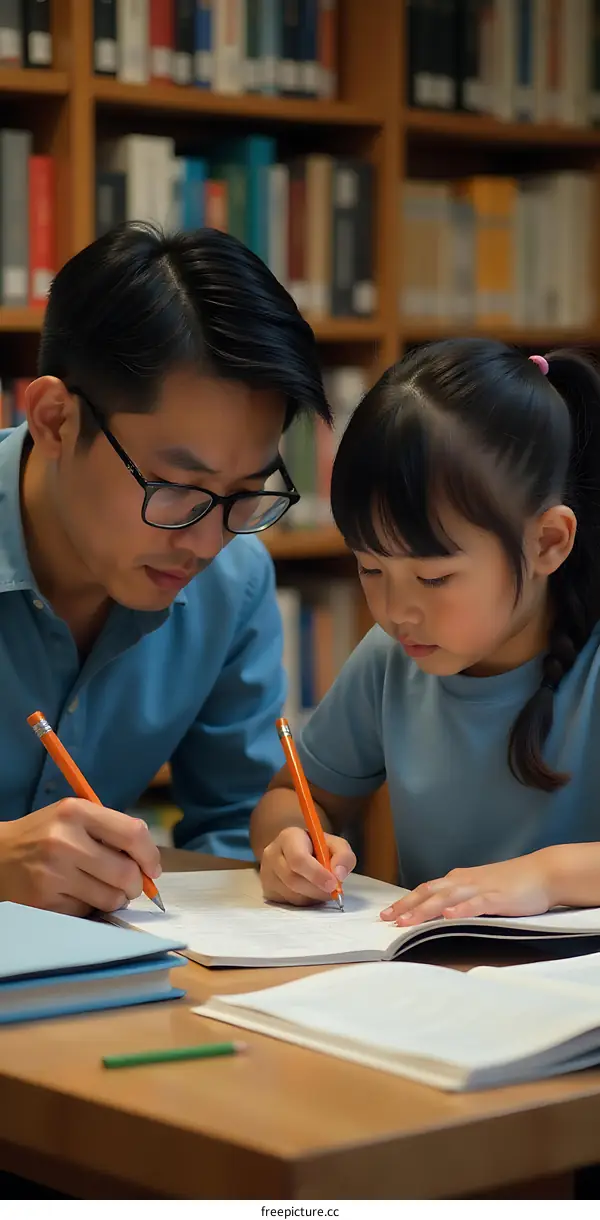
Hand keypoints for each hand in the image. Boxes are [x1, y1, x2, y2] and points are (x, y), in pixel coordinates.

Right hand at [0, 799, 161, 916]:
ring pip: (110, 899)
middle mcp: (64, 841)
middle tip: (129, 885)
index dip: (150, 855)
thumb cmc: (45, 834)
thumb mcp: (74, 817)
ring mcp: (53, 874)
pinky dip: (89, 909)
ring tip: (101, 889)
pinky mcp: (44, 902)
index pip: (132, 834)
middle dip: (135, 885)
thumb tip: (149, 867)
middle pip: (126, 873)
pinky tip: (75, 895)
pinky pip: (86, 913)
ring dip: (114, 899)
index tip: (153, 869)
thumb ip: (111, 832)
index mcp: (76, 812)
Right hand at [259, 825, 355, 906]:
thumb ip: (343, 856)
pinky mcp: (267, 890)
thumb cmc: (317, 848)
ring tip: (322, 889)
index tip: (333, 884)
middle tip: (333, 892)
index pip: (298, 858)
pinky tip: (310, 893)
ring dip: (312, 897)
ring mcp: (266, 873)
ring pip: (291, 894)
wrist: (294, 851)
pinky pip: (287, 903)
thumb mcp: (335, 845)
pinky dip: (304, 903)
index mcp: (289, 837)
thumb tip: (339, 875)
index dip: (317, 874)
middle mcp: (272, 854)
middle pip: (293, 879)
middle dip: (317, 889)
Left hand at [380, 851, 552, 925]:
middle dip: (406, 906)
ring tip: (406, 921)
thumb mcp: (480, 888)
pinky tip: (449, 917)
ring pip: (446, 898)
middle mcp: (464, 882)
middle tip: (386, 919)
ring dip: (424, 910)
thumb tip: (440, 911)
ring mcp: (480, 889)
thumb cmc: (512, 882)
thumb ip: (461, 898)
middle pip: (428, 892)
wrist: (543, 872)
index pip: (425, 890)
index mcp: (458, 880)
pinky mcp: (498, 898)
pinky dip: (461, 910)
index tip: (386, 914)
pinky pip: (476, 904)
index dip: (405, 901)